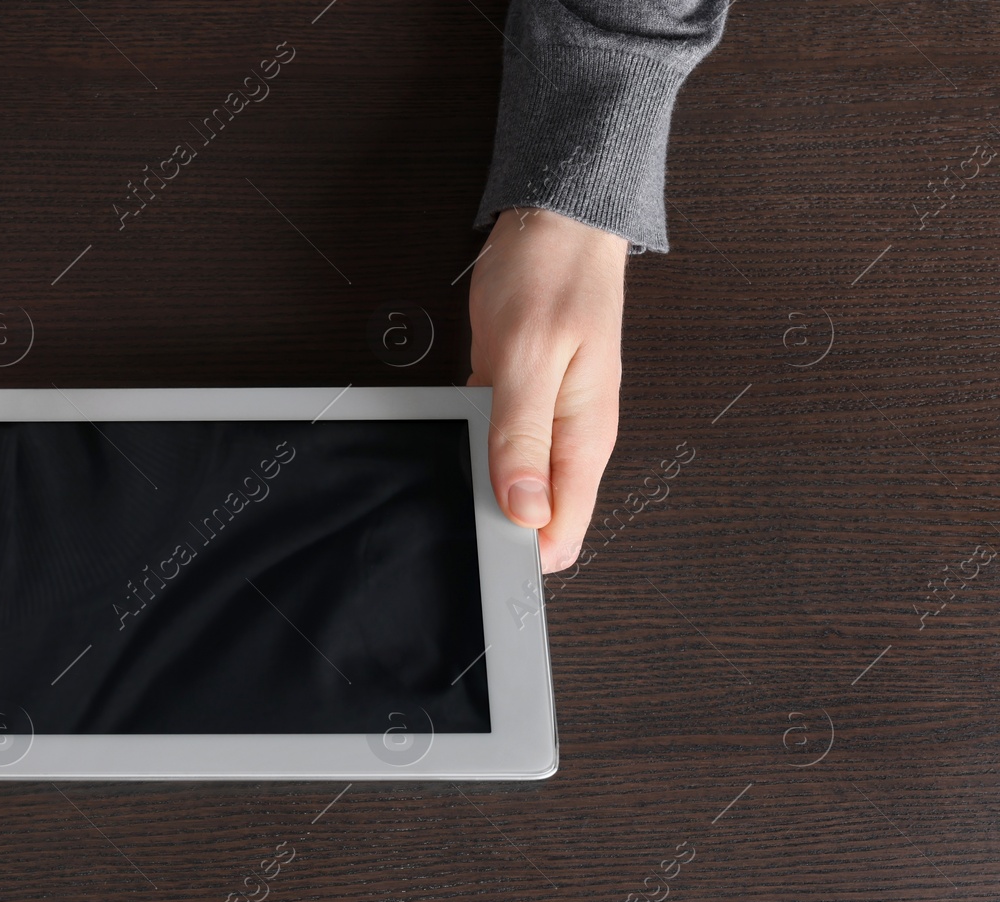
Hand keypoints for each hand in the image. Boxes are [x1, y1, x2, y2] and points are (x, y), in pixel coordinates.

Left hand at [466, 207, 626, 572]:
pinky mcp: (524, 401)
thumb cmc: (550, 274)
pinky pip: (498, 446)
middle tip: (451, 503)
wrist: (558, 220)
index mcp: (584, 437)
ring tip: (448, 463)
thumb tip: (525, 510)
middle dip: (493, 521)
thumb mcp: (526, 356)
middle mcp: (571, 437)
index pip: (562, 531)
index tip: (477, 548)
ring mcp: (548, 420)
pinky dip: (473, 444)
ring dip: (481, 482)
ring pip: (514, 483)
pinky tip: (454, 430)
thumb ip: (523, 437)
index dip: (519, 550)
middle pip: (536, 515)